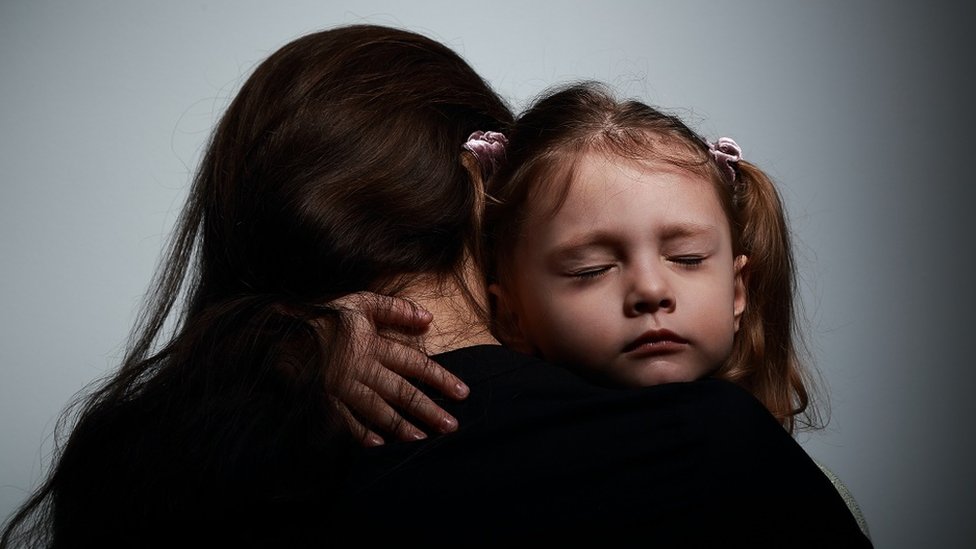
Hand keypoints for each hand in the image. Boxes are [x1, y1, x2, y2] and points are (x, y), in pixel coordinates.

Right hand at [326, 292, 469, 446]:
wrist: (283, 330)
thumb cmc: (326, 316)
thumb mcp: (361, 303)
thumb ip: (395, 309)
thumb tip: (427, 318)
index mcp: (374, 346)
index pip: (415, 364)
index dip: (440, 378)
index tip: (462, 393)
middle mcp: (362, 369)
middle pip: (401, 392)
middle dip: (428, 410)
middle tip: (451, 426)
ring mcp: (343, 387)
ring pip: (378, 409)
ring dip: (401, 426)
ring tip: (422, 440)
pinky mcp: (325, 399)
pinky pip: (345, 419)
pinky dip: (361, 433)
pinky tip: (378, 444)